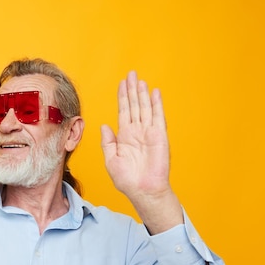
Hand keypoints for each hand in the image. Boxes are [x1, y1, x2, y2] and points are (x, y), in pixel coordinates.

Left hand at [100, 71, 182, 232]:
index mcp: (125, 136)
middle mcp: (137, 132)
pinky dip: (156, 104)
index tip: (121, 84)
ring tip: (140, 79)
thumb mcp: (111, 160)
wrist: (143, 191)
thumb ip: (108, 142)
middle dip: (132, 90)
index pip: (123, 111)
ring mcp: (148, 133)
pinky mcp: (159, 136)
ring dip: (142, 94)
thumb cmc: (127, 180)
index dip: (122, 97)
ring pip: (145, 108)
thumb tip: (105, 126)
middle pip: (134, 105)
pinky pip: (157, 117)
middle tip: (130, 74)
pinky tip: (154, 92)